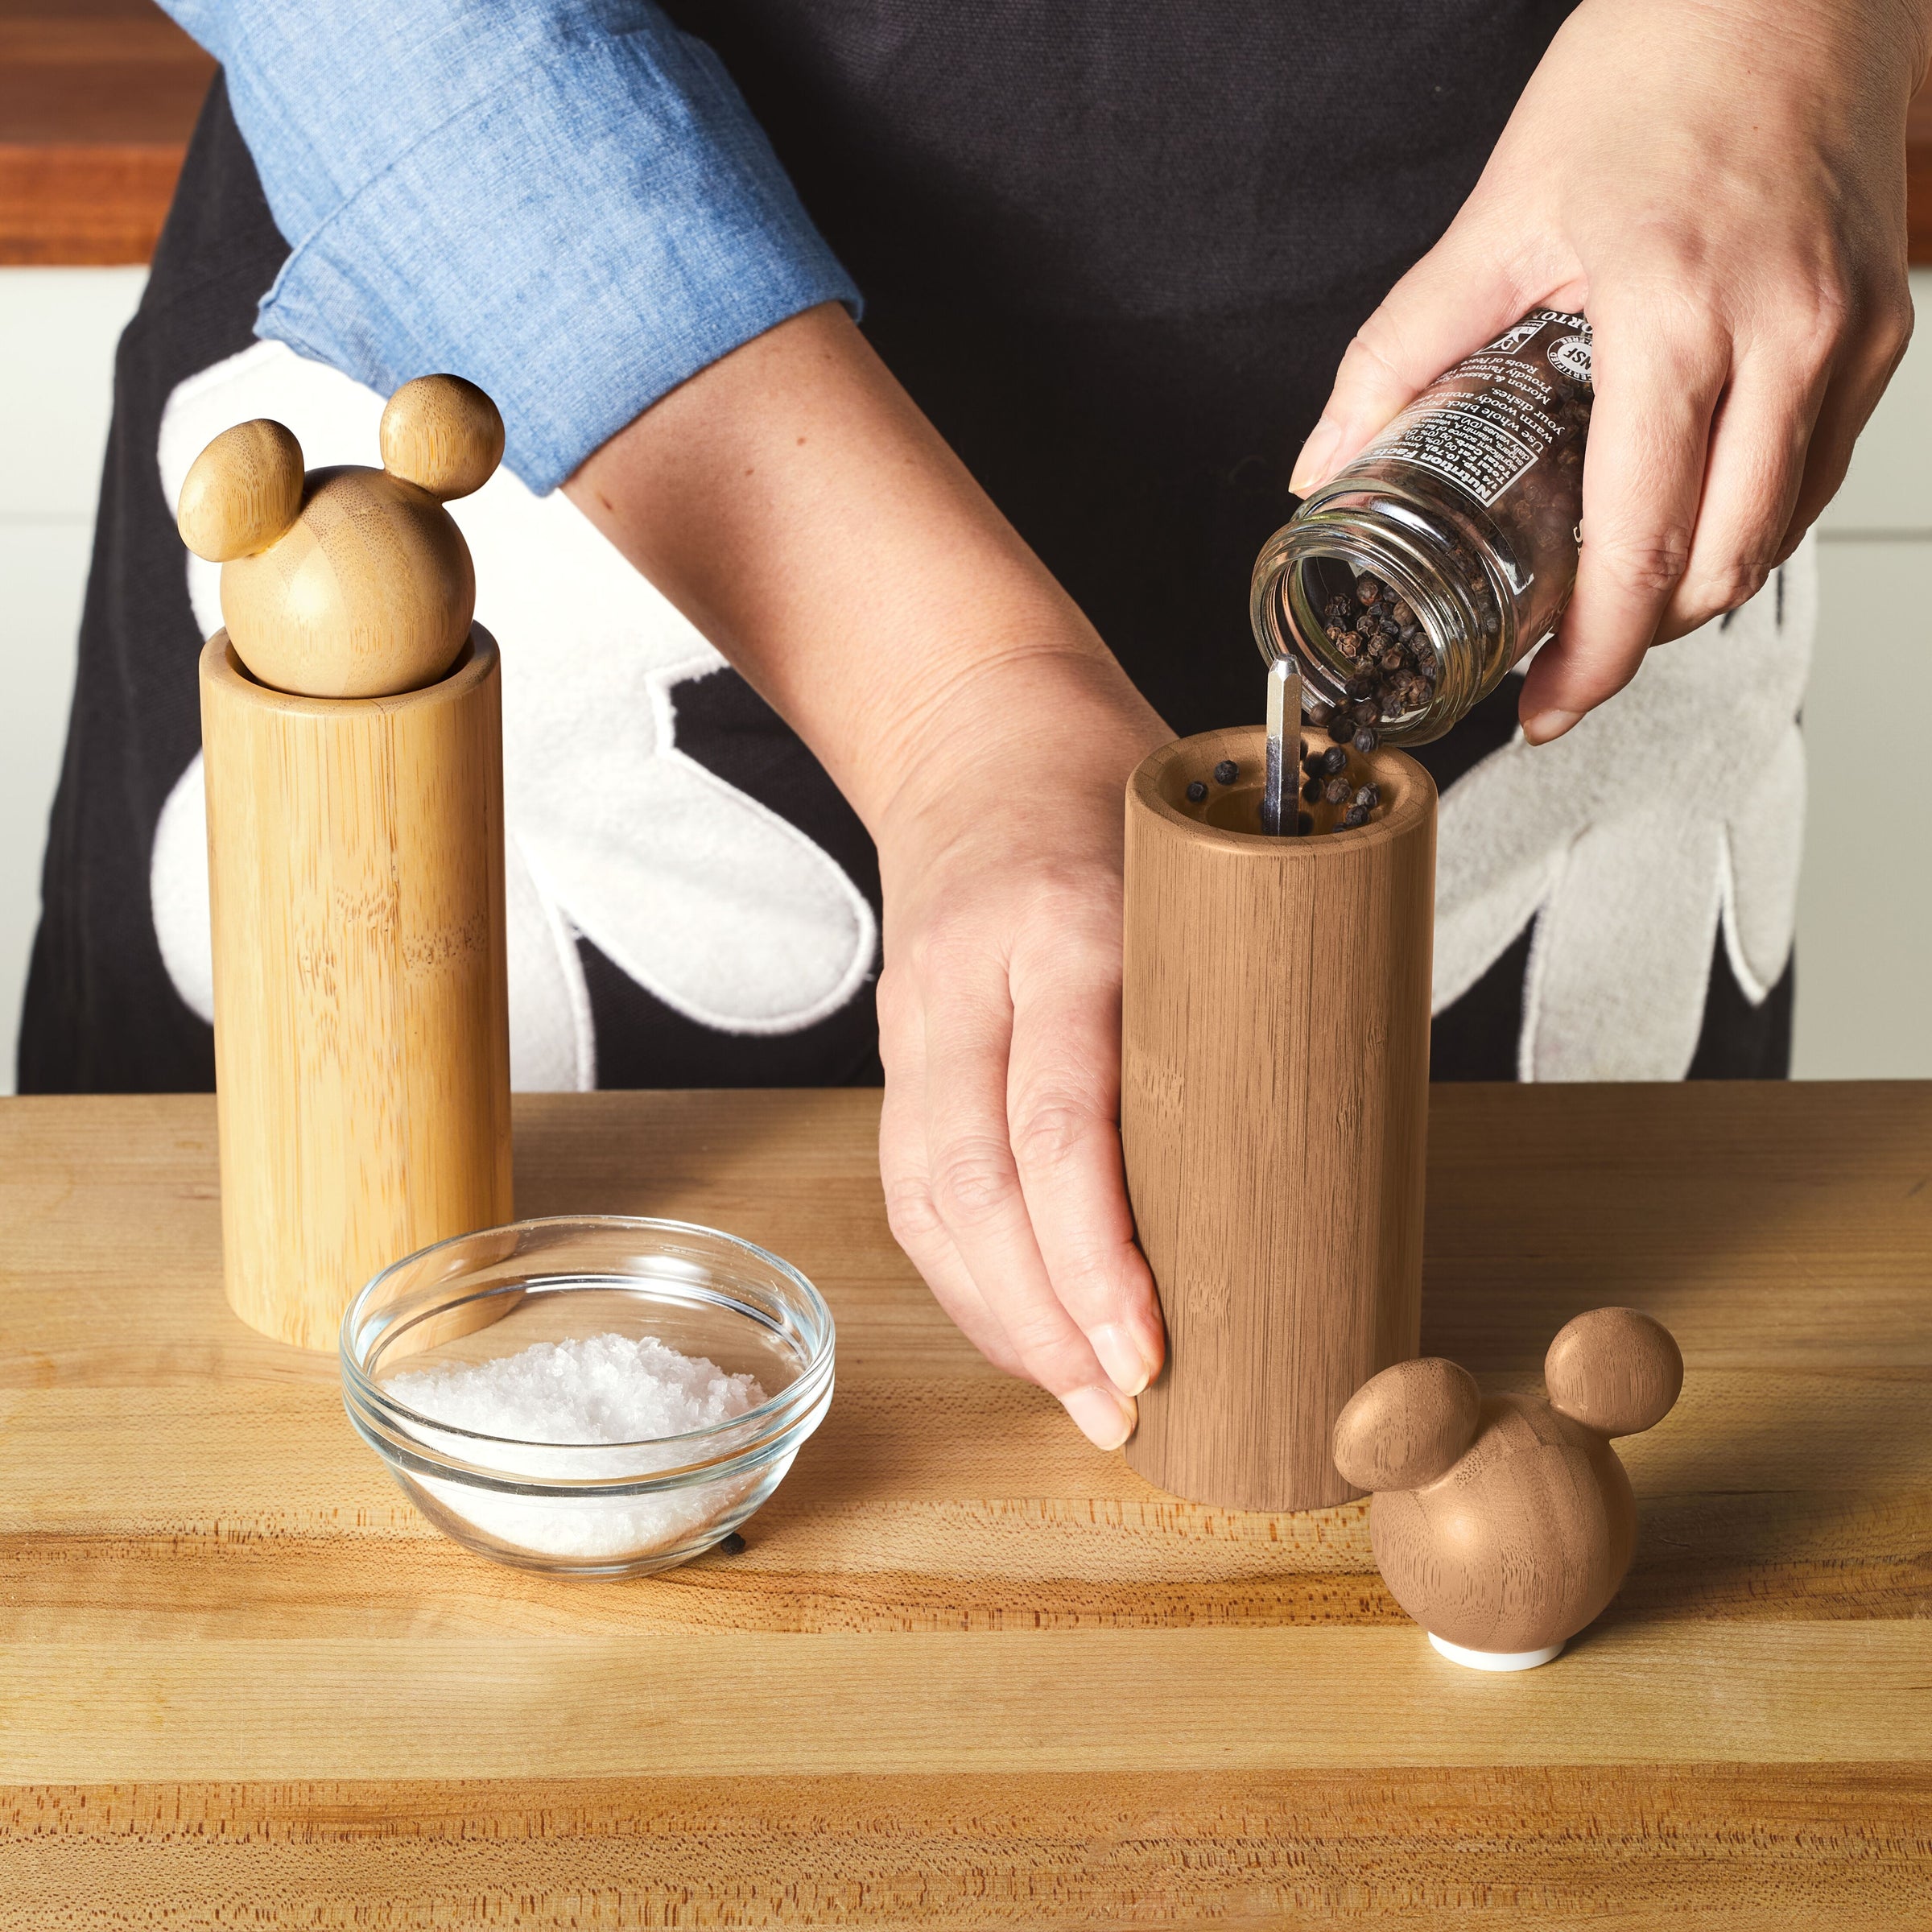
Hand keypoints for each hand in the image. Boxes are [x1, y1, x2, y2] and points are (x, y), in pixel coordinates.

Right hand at [567, 304, 1170, 1446]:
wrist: (971, 730)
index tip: (1151, 1348)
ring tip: (1079, 1397)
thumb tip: (1333, 1146)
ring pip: (928, 1199)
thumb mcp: (1206, 860)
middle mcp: (971, 981)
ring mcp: (916, 1017)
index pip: (1059, 1119)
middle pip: (976, 1184)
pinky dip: (964, 1275)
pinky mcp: (897, 1049)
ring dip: (1000, 1318)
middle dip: (1046, 1319)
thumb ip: (1249, 984)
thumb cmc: (1113, 790)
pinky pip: (913, 1183)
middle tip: (1124, 1407)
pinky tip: (1021, 1329)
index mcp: (1064, 925)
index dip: (1096, 1253)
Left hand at [1289, 0, 1926, 744]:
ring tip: (1613, 603)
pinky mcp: (1884, 327)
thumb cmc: (1657, 62)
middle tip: (1564, 663)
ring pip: (1777, 535)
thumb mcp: (1500, 210)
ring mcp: (1850, 335)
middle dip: (1638, 642)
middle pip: (1721, 566)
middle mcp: (1787, 336)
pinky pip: (1815, 473)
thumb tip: (1326, 462)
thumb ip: (1401, 347)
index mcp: (1680, 313)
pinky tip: (1685, 523)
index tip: (1545, 706)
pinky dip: (1749, 522)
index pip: (1641, 543)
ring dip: (1694, 590)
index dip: (1593, 656)